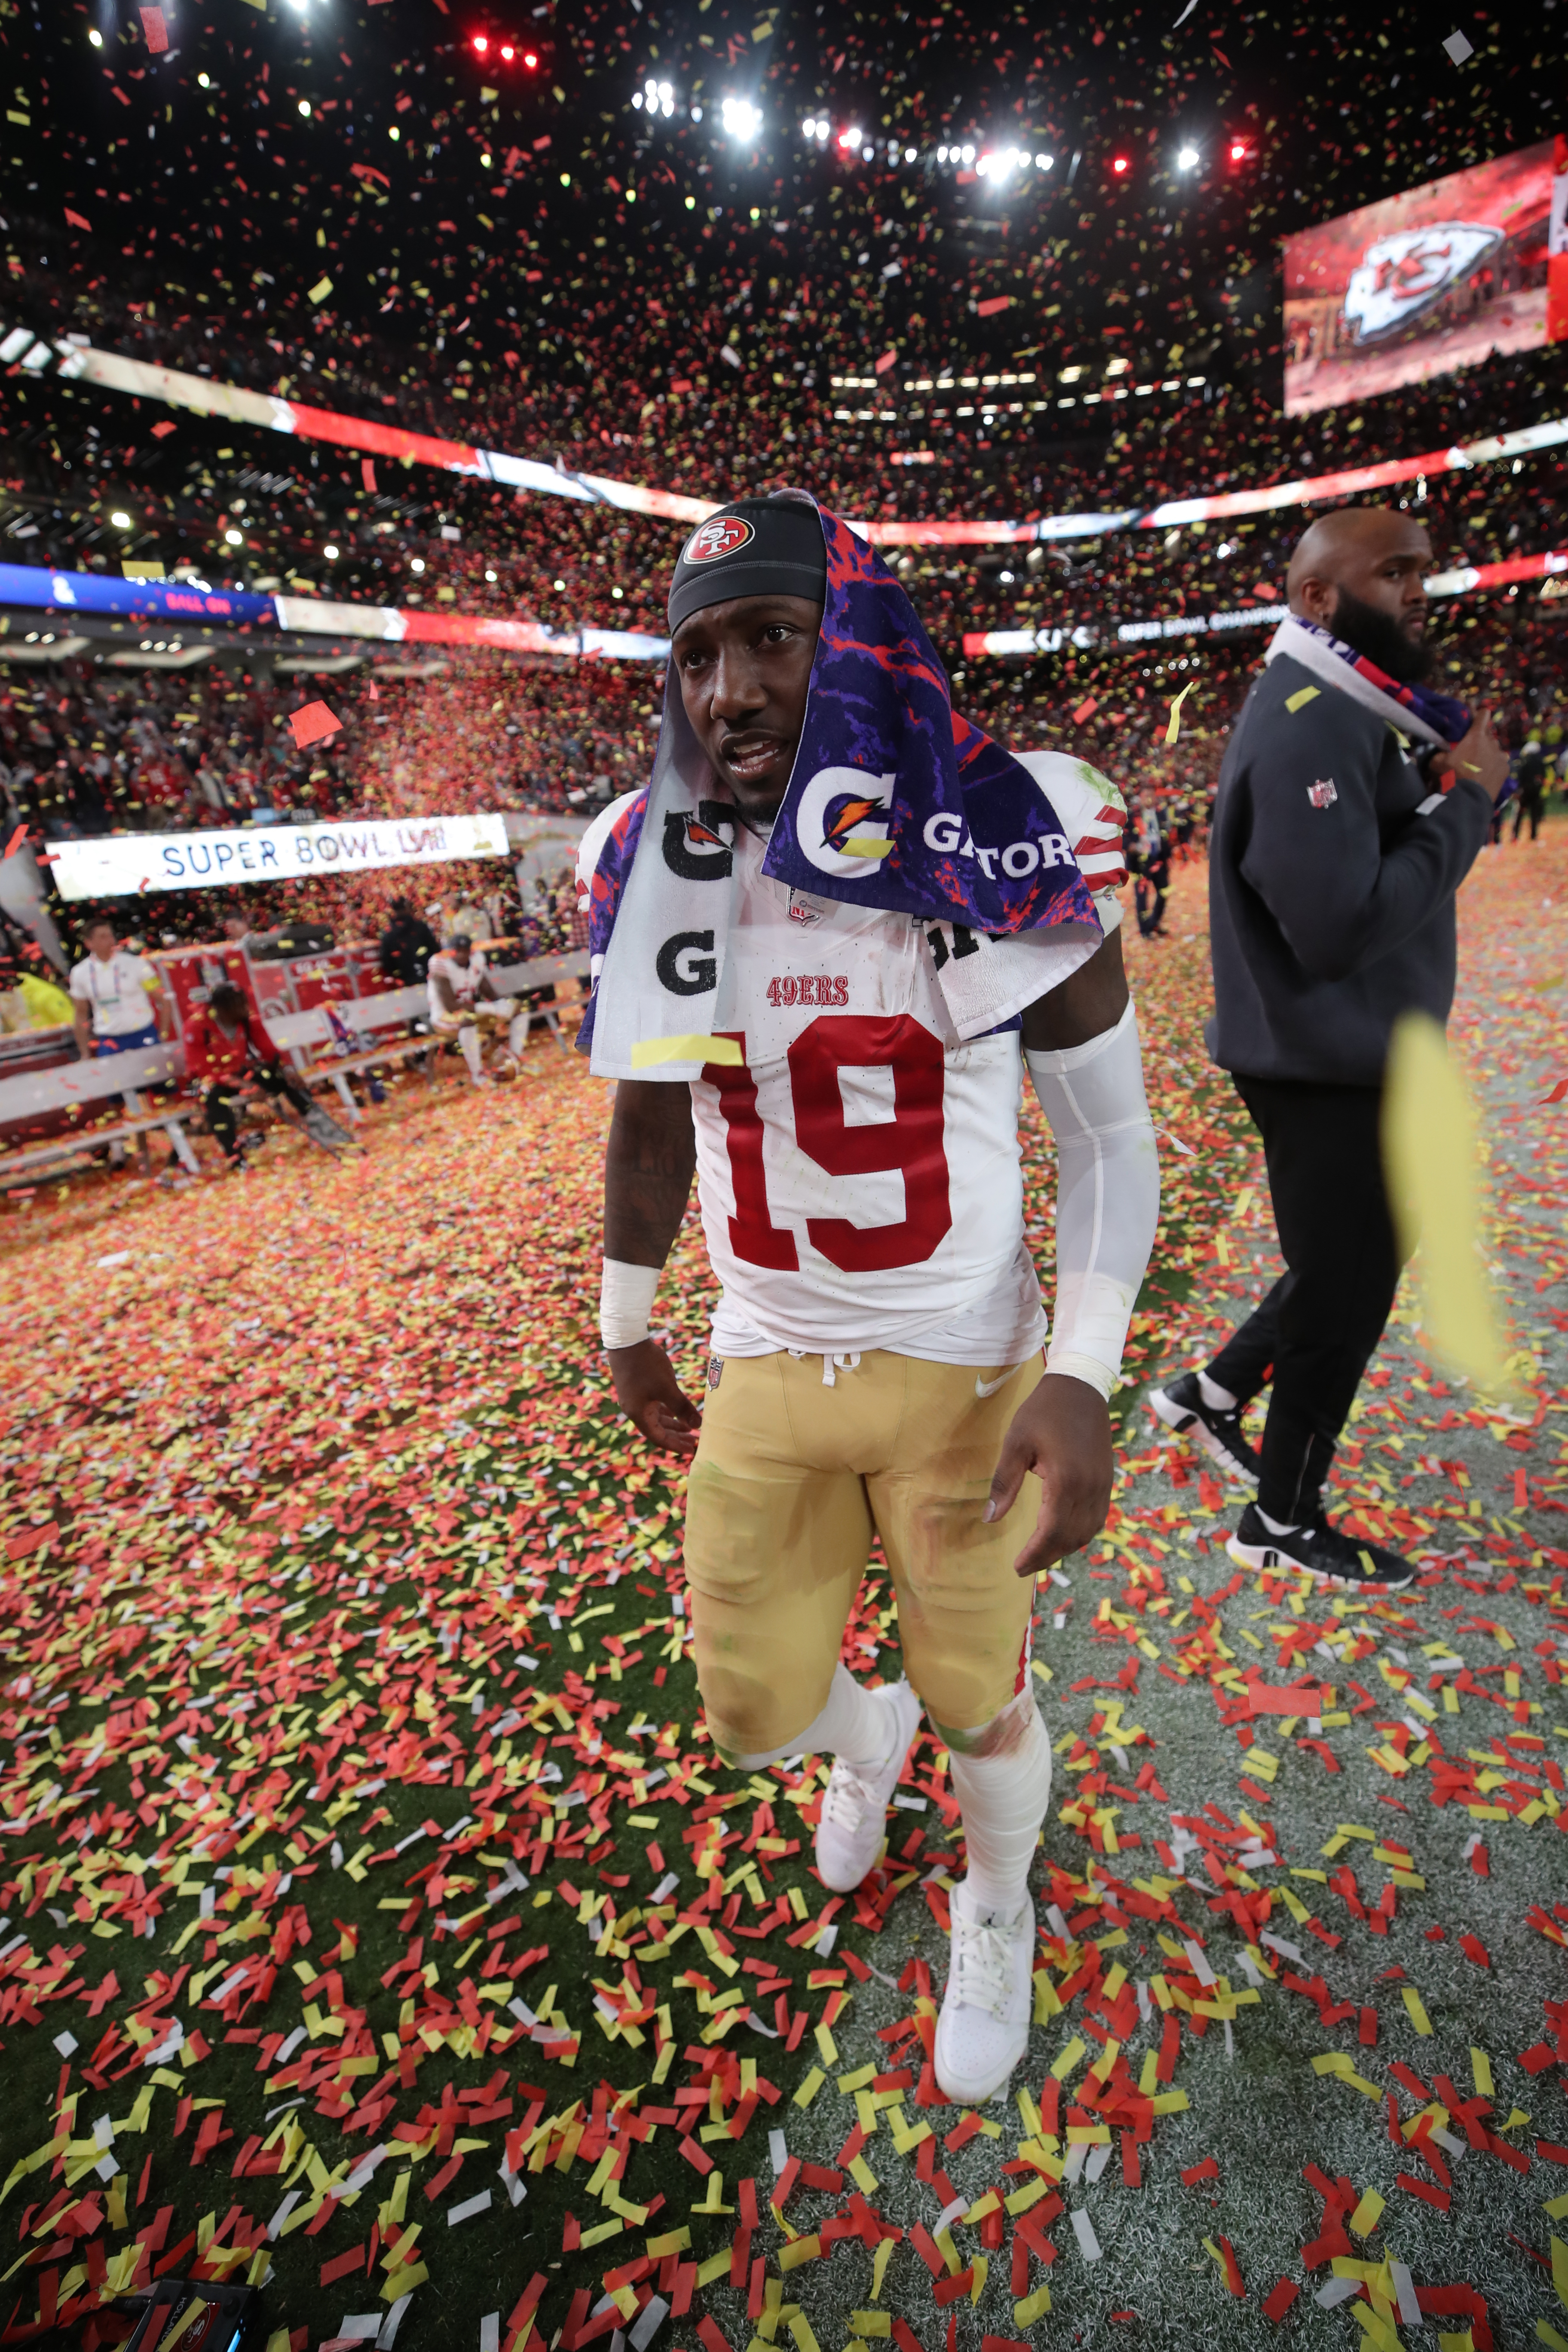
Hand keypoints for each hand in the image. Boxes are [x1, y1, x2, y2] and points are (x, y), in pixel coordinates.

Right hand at [608, 1338, 701, 1457]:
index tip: (693, 1451)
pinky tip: (678, 1411)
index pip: (659, 1438)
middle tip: (695, 1442)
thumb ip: (682, 1408)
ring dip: (674, 1423)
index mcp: (639, 1414)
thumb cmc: (646, 1365)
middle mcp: (635, 1410)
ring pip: (657, 1417)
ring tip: (691, 1428)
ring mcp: (635, 1399)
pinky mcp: (638, 1388)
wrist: (626, 1340)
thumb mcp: (667, 1388)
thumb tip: (698, 1426)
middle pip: (658, 1430)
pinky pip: (654, 1406)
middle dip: (677, 1436)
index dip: (676, 1446)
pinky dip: (667, 1411)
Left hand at [986, 1372, 1113, 1578]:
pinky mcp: (1107, 1480)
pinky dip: (1080, 1533)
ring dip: (1064, 1547)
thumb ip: (1004, 1484)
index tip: (1017, 1568)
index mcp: (1067, 1481)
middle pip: (1070, 1537)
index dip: (1035, 1554)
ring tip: (1041, 1554)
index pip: (1051, 1532)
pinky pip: (1097, 1518)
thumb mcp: (1016, 1443)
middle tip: (1024, 1567)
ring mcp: (1102, 1486)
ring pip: (1087, 1531)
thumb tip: (989, 1519)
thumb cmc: (1043, 1412)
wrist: (1080, 1387)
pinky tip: (1064, 1534)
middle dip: (1047, 1556)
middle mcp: (1090, 1489)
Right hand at [1443, 714, 1509, 803]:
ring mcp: (1501, 755)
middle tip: (1472, 747)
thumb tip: (1440, 753)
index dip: (1479, 714)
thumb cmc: (1452, 776)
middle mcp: (1491, 742)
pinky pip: (1500, 762)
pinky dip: (1494, 765)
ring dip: (1488, 752)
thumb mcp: (1437, 762)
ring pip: (1495, 748)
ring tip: (1479, 763)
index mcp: (1476, 736)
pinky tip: (1487, 773)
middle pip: (1488, 733)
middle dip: (1481, 737)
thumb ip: (1441, 753)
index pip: (1483, 714)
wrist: (1468, 798)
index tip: (1476, 716)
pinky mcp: (1506, 769)